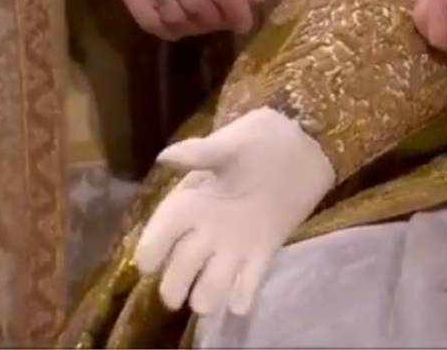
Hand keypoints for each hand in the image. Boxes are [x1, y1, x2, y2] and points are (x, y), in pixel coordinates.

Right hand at [113, 0, 261, 40]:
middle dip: (217, 20)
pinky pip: (150, 22)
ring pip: (175, 17)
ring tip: (205, 21)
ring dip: (196, 27)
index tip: (244, 23)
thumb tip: (252, 3)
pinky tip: (182, 23)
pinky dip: (171, 30)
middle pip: (198, 4)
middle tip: (225, 21)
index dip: (235, 9)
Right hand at [133, 108, 334, 315]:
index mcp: (192, 201)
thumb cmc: (259, 140)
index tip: (146, 265)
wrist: (301, 146)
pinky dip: (244, 294)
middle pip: (183, 263)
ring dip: (208, 294)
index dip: (152, 248)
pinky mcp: (263, 251)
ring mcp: (235, 243)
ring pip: (213, 277)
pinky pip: (250, 278)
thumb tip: (167, 157)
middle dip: (176, 282)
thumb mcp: (230, 144)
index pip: (164, 230)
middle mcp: (207, 228)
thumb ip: (201, 154)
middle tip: (174, 298)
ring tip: (206, 306)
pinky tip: (241, 306)